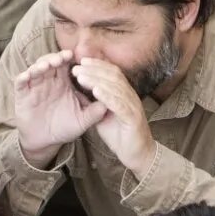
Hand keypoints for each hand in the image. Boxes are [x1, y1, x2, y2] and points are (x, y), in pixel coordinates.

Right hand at [13, 50, 109, 167]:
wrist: (46, 141)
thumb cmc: (65, 127)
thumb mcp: (83, 120)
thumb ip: (95, 111)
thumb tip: (111, 103)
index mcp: (64, 82)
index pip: (67, 64)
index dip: (70, 58)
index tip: (77, 56)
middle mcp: (49, 80)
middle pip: (51, 61)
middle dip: (56, 57)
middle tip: (63, 57)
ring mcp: (35, 87)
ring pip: (36, 68)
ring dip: (40, 64)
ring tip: (47, 65)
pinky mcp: (22, 95)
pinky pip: (20, 82)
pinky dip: (23, 77)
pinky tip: (28, 76)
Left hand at [72, 58, 157, 175]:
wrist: (137, 154)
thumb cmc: (120, 135)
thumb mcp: (103, 115)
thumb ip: (95, 103)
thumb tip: (80, 90)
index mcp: (125, 93)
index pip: (113, 73)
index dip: (98, 65)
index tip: (81, 61)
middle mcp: (130, 96)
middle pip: (113, 76)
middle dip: (94, 69)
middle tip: (76, 67)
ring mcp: (133, 106)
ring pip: (115, 87)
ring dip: (96, 80)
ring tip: (81, 77)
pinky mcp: (132, 118)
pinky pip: (119, 104)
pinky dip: (107, 96)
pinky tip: (95, 91)